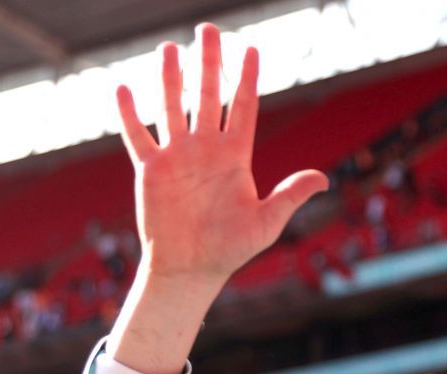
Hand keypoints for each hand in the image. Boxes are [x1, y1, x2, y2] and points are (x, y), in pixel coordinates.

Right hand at [114, 24, 328, 290]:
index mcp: (234, 157)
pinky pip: (137, 136)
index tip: (251, 49)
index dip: (246, 79)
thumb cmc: (229, 250)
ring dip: (170, 78)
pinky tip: (123, 90)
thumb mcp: (266, 223)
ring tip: (168, 48)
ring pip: (173, 107)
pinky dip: (129, 115)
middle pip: (208, 95)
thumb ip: (290, 196)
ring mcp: (177, 157)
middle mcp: (205, 150)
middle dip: (209, 63)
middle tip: (208, 30)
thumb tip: (323, 179)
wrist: (190, 270)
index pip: (242, 107)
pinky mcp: (150, 170)